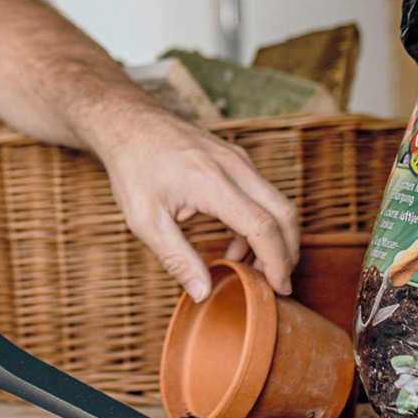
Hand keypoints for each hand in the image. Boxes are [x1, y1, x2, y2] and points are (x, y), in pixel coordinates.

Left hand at [95, 101, 298, 301]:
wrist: (129, 124)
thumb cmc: (133, 170)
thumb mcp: (145, 220)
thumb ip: (177, 258)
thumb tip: (203, 293)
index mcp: (211, 182)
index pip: (263, 226)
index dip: (277, 261)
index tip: (278, 289)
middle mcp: (233, 166)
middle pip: (283, 212)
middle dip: (288, 252)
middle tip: (277, 285)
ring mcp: (237, 158)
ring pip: (276, 201)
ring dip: (274, 238)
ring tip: (251, 270)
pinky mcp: (235, 158)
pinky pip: (261, 192)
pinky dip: (260, 221)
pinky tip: (237, 245)